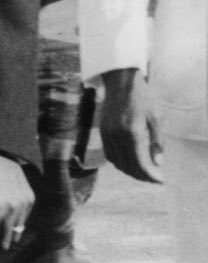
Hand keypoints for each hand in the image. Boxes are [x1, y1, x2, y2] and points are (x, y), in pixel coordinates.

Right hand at [97, 67, 162, 183]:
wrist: (120, 82)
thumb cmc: (143, 97)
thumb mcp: (157, 117)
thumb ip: (158, 141)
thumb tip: (158, 163)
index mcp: (133, 132)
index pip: (140, 163)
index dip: (151, 175)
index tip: (161, 180)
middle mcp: (118, 136)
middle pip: (128, 166)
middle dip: (142, 176)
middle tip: (155, 177)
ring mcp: (108, 134)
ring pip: (117, 162)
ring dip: (131, 170)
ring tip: (144, 171)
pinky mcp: (103, 132)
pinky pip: (109, 154)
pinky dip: (120, 162)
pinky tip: (130, 160)